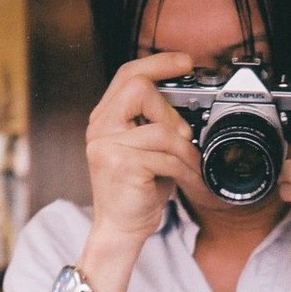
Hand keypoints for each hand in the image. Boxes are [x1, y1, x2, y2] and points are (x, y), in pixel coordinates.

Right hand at [85, 52, 201, 252]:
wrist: (120, 230)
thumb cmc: (136, 193)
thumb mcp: (148, 152)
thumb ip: (157, 126)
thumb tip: (186, 107)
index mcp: (106, 119)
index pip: (128, 75)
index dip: (158, 63)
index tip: (185, 61)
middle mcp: (100, 127)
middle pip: (139, 87)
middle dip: (170, 110)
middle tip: (182, 134)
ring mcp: (107, 145)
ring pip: (161, 129)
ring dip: (185, 149)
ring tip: (190, 164)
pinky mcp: (121, 164)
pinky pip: (165, 156)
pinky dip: (184, 168)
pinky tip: (187, 178)